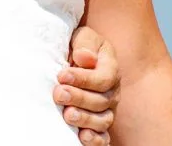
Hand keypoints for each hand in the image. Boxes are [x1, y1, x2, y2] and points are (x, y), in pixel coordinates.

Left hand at [55, 25, 119, 144]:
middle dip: (79, 98)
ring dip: (84, 119)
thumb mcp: (82, 37)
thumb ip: (85, 44)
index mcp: (110, 68)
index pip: (103, 78)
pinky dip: (95, 140)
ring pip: (102, 120)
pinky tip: (82, 137)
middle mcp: (112, 91)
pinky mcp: (99, 124)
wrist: (76, 57)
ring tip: (67, 115)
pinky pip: (103, 137)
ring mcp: (107, 110)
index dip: (84, 79)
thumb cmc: (79, 46)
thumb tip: (84, 57)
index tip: (62, 75)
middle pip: (101, 101)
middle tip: (59, 94)